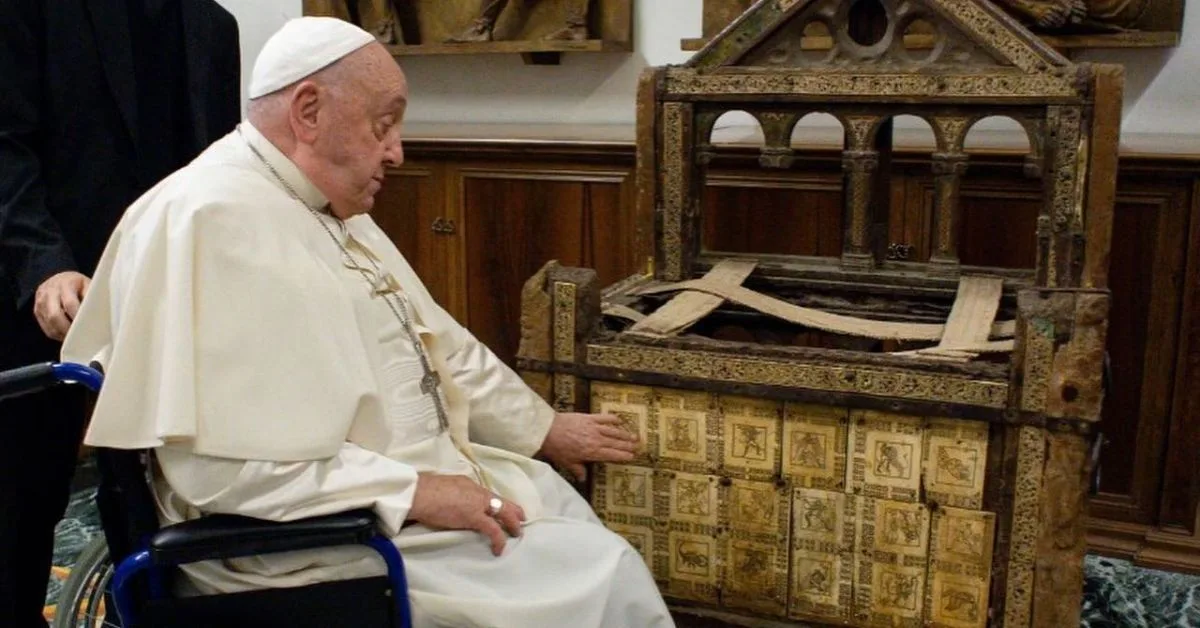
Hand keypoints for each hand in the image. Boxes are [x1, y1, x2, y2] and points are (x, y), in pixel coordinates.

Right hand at [34, 271, 89, 340]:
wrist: (60, 279)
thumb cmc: (78, 284)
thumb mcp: (88, 284)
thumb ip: (91, 298)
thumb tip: (98, 314)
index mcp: (65, 284)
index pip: (70, 303)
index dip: (78, 317)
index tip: (87, 326)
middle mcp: (49, 291)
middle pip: (55, 315)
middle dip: (68, 329)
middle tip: (80, 336)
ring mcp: (41, 301)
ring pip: (49, 323)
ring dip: (62, 333)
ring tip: (75, 338)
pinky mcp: (37, 310)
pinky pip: (45, 327)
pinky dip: (57, 334)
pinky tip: (67, 335)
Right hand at [407, 473, 524, 555]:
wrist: (417, 493)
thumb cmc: (421, 492)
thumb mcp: (441, 488)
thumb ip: (449, 495)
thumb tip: (448, 502)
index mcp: (467, 484)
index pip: (486, 494)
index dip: (495, 502)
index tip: (500, 508)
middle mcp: (476, 491)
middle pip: (501, 499)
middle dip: (513, 510)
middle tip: (521, 519)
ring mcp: (478, 503)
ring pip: (504, 512)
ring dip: (512, 523)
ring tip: (517, 533)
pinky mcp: (475, 517)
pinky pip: (494, 529)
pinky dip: (499, 539)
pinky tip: (499, 549)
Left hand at [538, 412, 638, 480]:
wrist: (547, 430)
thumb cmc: (556, 448)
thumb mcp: (566, 463)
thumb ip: (577, 470)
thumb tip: (583, 478)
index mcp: (592, 452)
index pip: (612, 454)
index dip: (623, 456)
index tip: (632, 456)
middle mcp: (597, 440)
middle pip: (616, 443)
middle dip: (628, 445)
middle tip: (639, 446)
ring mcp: (594, 427)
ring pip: (613, 431)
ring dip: (625, 434)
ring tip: (635, 436)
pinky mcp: (589, 418)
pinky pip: (604, 418)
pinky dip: (613, 419)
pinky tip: (620, 420)